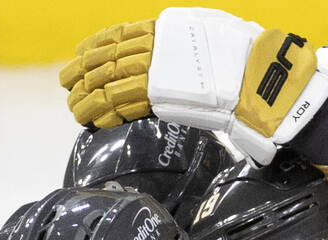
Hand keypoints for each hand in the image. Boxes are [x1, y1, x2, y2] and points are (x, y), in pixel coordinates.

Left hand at [60, 8, 327, 164]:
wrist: (260, 81)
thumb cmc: (246, 61)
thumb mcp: (216, 37)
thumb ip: (191, 44)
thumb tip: (184, 51)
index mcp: (168, 29)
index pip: (122, 35)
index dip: (98, 45)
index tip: (82, 53)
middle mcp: (157, 47)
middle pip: (109, 57)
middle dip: (84, 71)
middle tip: (67, 82)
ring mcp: (156, 71)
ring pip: (109, 81)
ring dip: (88, 97)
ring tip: (75, 109)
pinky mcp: (157, 96)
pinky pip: (120, 103)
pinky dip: (102, 112)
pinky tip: (91, 120)